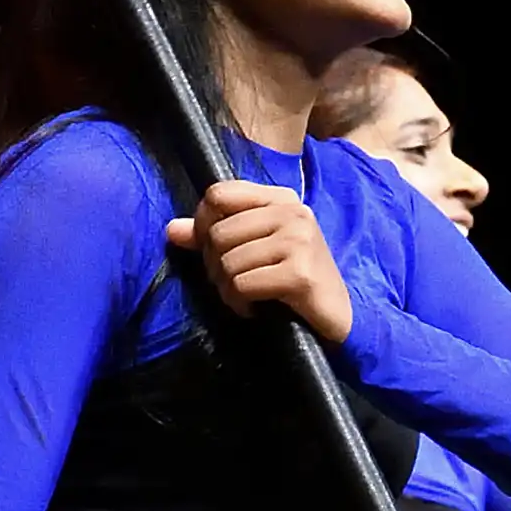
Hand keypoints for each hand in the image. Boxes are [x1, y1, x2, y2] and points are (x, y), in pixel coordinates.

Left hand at [167, 181, 352, 341]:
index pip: (219, 194)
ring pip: (226, 261)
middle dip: (214, 267)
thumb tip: (172, 229)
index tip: (214, 251)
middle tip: (233, 284)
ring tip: (246, 298)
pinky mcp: (299, 273)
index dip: (203, 225)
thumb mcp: (255, 250)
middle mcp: (292, 212)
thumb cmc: (294, 280)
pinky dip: (239, 304)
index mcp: (281, 198)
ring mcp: (298, 240)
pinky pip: (241, 285)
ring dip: (227, 289)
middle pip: (217, 233)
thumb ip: (213, 235)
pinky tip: (255, 309)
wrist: (338, 316)